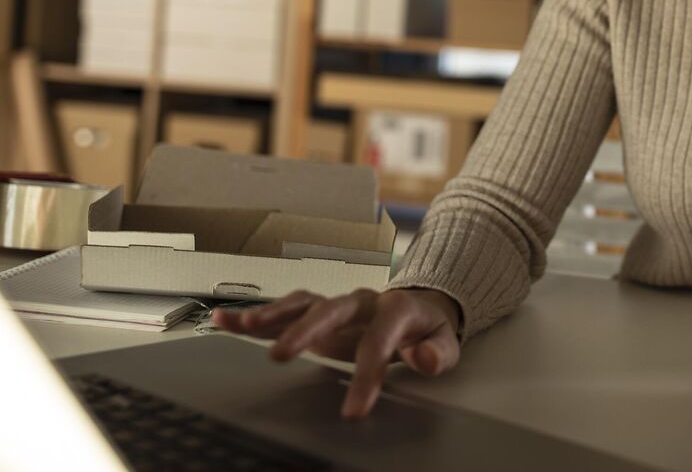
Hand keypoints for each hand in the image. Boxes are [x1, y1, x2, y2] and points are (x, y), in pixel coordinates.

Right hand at [212, 287, 461, 417]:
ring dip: (273, 313)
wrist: (420, 307)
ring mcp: (338, 305)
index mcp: (396, 309)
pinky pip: (286, 309)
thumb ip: (438, 352)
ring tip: (243, 326)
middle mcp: (362, 301)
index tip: (354, 410)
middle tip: (281, 356)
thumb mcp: (445, 342)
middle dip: (307, 330)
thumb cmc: (428, 329)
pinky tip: (226, 319)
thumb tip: (423, 358)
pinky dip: (255, 314)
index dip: (368, 373)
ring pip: (304, 303)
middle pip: (332, 308)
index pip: (380, 339)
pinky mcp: (319, 313)